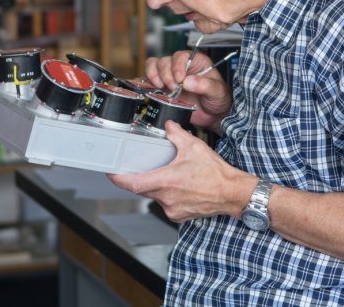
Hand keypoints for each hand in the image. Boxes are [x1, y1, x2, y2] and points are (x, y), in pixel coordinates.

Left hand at [108, 121, 255, 221]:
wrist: (232, 193)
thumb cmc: (216, 173)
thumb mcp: (195, 147)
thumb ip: (177, 135)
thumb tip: (168, 127)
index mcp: (166, 181)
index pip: (132, 183)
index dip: (118, 178)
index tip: (111, 172)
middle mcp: (167, 198)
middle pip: (143, 189)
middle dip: (141, 178)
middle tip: (143, 167)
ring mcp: (172, 209)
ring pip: (155, 196)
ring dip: (158, 186)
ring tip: (171, 176)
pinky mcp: (179, 216)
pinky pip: (167, 204)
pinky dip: (169, 195)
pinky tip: (180, 187)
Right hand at [144, 52, 232, 134]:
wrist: (213, 116)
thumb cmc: (218, 99)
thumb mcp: (217, 91)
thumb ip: (205, 85)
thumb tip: (188, 81)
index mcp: (196, 62)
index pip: (180, 56)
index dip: (177, 66)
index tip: (180, 80)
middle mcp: (181, 67)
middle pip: (164, 61)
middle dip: (166, 74)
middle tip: (174, 88)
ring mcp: (170, 76)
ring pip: (154, 66)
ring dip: (154, 76)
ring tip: (162, 88)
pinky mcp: (163, 88)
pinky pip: (149, 79)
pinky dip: (146, 83)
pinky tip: (152, 90)